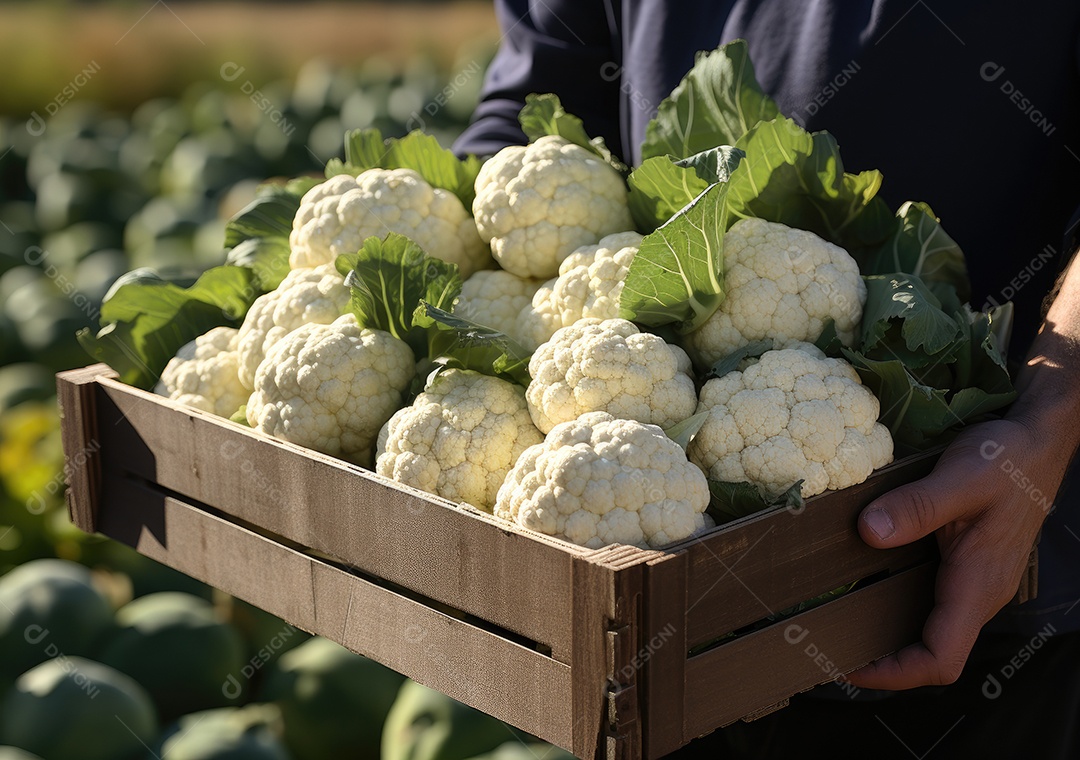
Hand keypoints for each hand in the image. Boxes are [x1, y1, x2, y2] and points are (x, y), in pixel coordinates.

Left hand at [845, 416, 1058, 689]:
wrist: (1037, 442)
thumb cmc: (1006, 460)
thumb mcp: (959, 478)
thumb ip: (916, 507)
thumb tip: (869, 532)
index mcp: (977, 585)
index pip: (941, 657)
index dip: (895, 673)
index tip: (850, 666)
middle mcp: (979, 594)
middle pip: (934, 653)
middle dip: (886, 662)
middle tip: (831, 648)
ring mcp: (977, 582)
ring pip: (935, 630)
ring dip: (892, 637)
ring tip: (841, 625)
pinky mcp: (970, 566)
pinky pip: (935, 605)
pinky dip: (902, 610)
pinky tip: (869, 589)